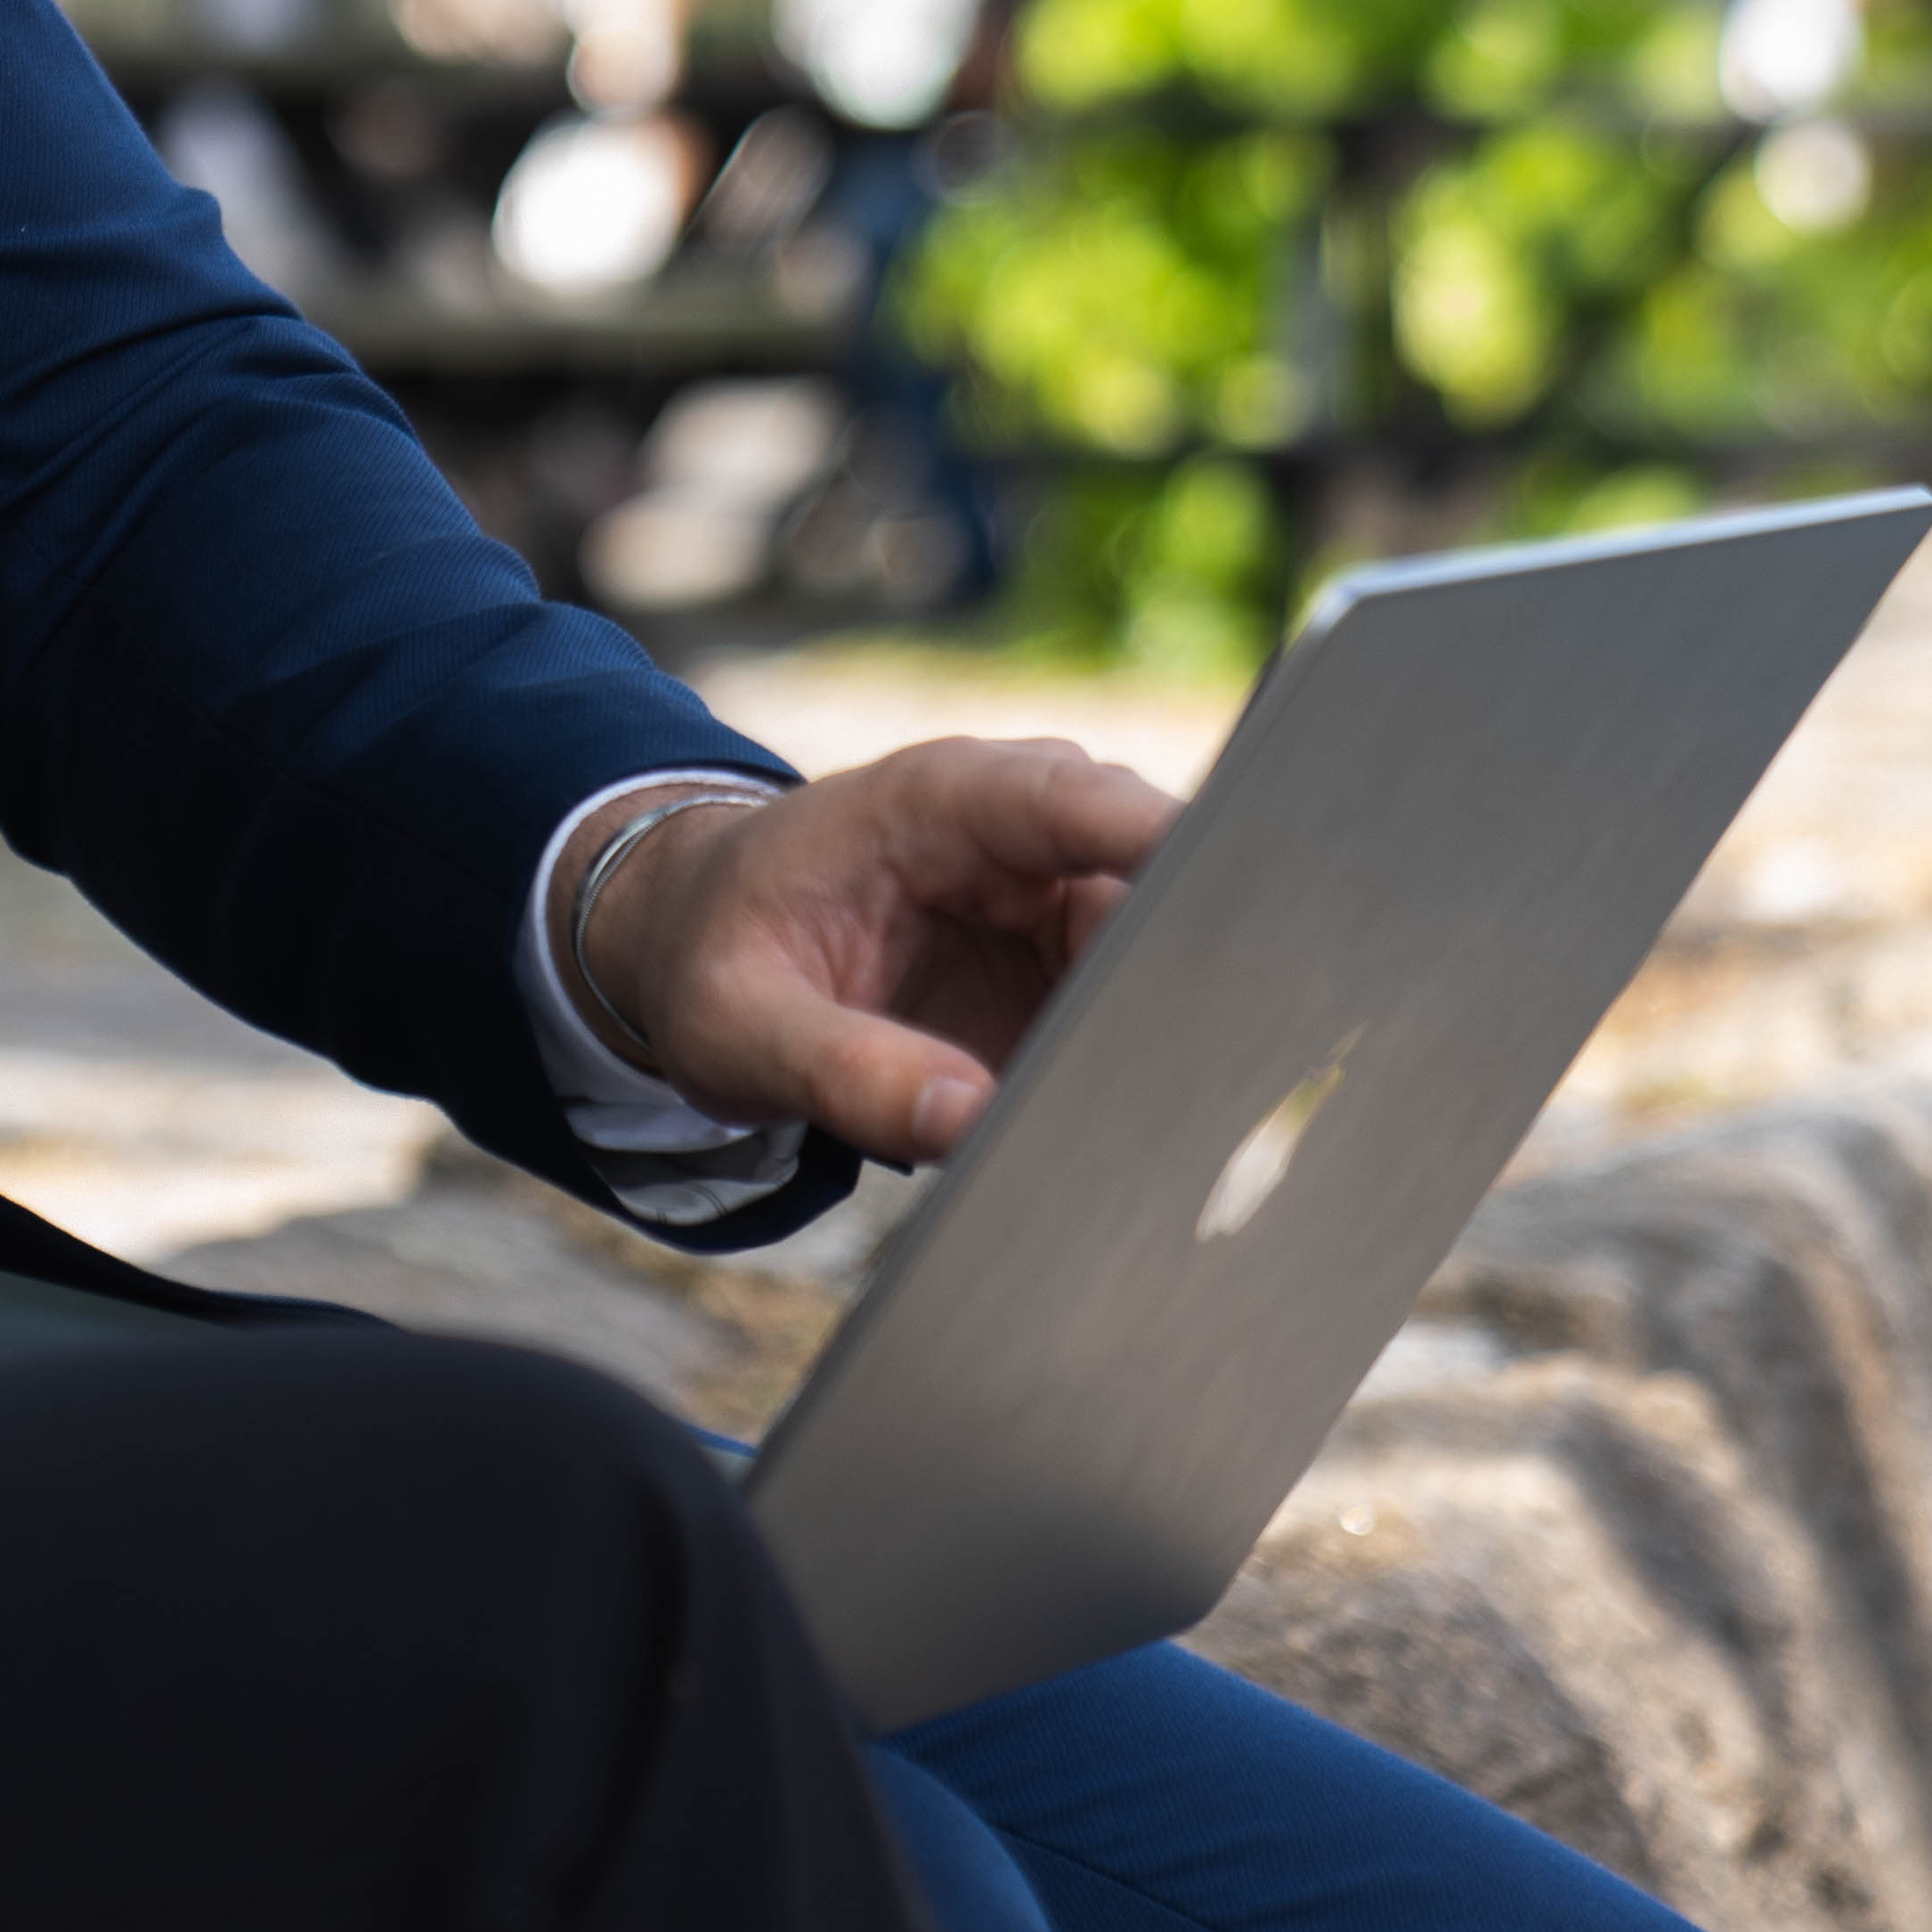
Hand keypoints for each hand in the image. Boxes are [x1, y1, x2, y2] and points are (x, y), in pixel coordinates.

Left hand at [567, 739, 1173, 1162]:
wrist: (697, 948)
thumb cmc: (714, 959)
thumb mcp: (740, 1025)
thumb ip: (847, 1072)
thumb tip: (967, 1122)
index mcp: (940, 801)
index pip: (1082, 799)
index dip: (1167, 846)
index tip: (1235, 916)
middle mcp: (1023, 838)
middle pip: (1153, 889)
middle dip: (1183, 976)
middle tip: (1187, 1087)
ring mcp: (1057, 904)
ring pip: (1164, 960)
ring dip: (1163, 1035)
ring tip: (1144, 1129)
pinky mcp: (1069, 973)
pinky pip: (1136, 1011)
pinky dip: (1137, 1066)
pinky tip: (1123, 1132)